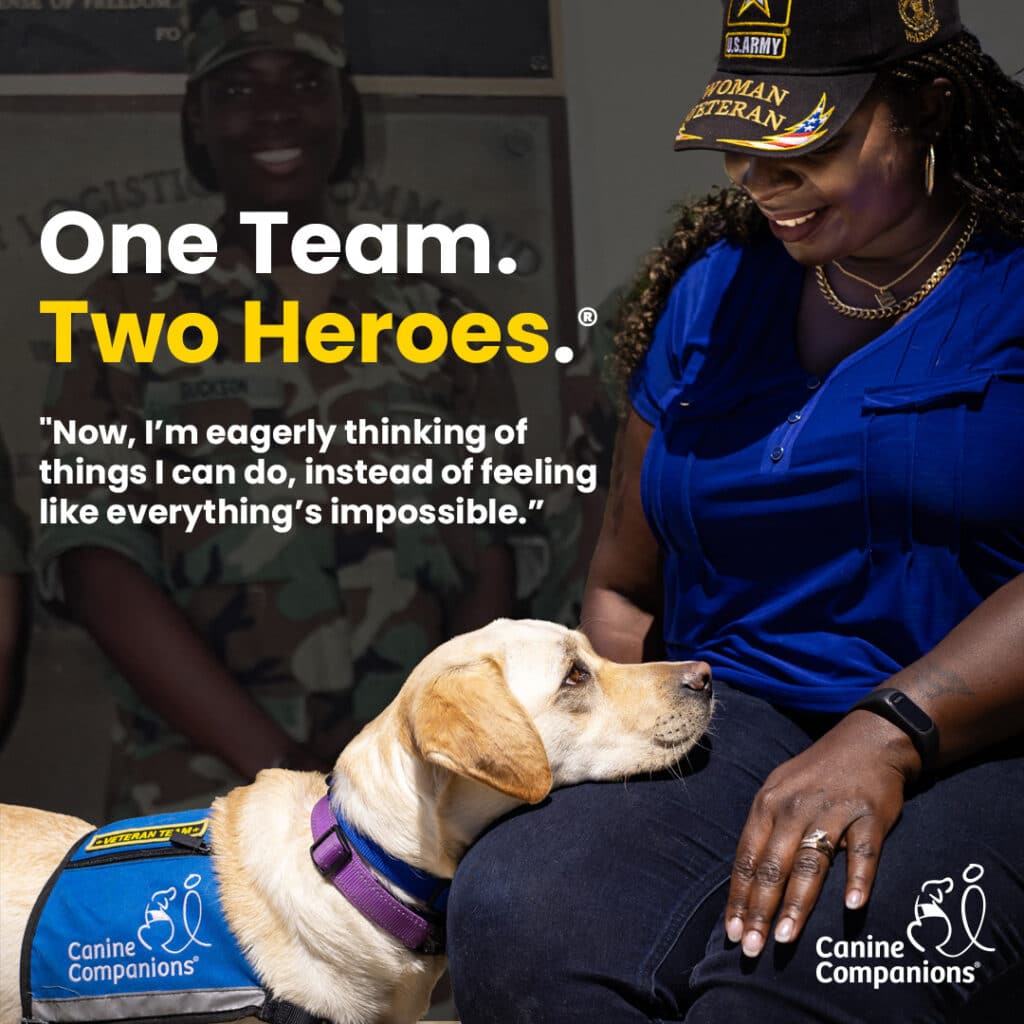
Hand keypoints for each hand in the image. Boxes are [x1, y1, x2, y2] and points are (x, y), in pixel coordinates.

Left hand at [724, 712, 918, 956]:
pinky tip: (853, 906)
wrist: (867, 741)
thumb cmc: (816, 775)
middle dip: (760, 909)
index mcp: (768, 803)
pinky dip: (859, 878)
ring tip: (785, 937)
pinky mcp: (869, 815)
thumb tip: (745, 880)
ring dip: (797, 903)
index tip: (733, 930)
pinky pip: (864, 852)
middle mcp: (795, 807)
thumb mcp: (779, 791)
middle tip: (752, 947)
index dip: (740, 896)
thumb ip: (764, 831)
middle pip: (773, 865)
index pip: (748, 857)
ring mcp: (833, 811)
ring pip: (811, 862)